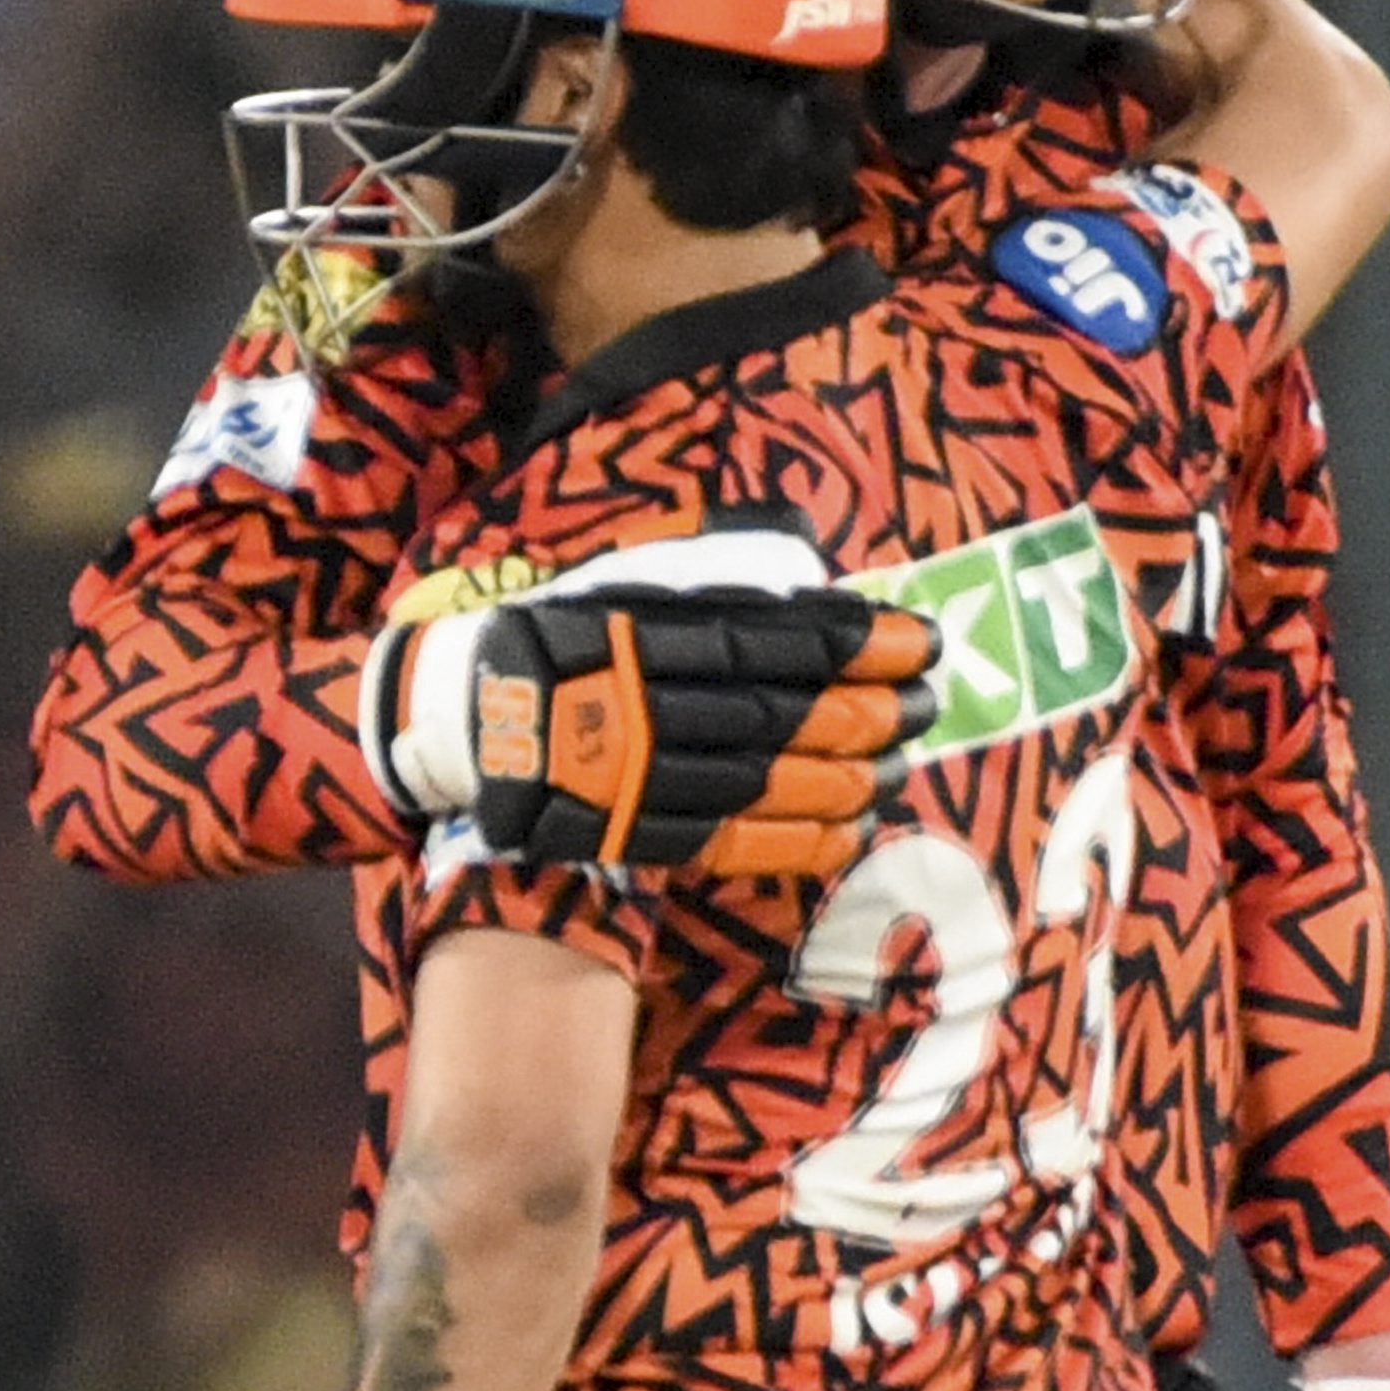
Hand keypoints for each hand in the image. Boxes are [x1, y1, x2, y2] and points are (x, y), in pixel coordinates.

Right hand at [362, 547, 936, 884]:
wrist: (459, 720)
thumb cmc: (550, 635)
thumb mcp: (611, 576)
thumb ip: (695, 563)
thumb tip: (792, 548)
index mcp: (638, 631)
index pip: (768, 638)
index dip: (852, 643)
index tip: (915, 639)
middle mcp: (641, 705)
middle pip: (779, 713)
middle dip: (868, 710)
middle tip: (931, 705)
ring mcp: (636, 777)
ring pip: (763, 781)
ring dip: (848, 777)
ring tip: (904, 765)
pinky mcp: (632, 833)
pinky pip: (727, 842)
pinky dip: (796, 839)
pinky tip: (851, 830)